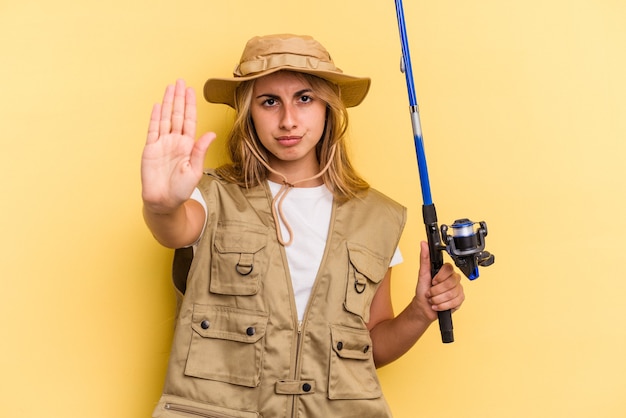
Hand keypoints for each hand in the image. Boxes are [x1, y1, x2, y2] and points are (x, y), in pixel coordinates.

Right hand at [141, 79, 215, 213]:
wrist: (164, 201)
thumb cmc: (181, 189)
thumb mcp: (195, 170)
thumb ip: (200, 151)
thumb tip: (211, 134)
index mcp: (188, 145)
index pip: (189, 120)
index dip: (190, 105)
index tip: (191, 91)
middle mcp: (175, 141)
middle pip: (177, 114)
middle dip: (179, 98)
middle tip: (180, 81)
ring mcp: (162, 144)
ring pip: (165, 118)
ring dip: (167, 103)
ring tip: (170, 87)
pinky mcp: (150, 149)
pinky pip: (152, 130)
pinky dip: (154, 117)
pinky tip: (157, 105)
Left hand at [412, 241, 464, 322]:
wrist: (424, 306)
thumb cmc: (423, 290)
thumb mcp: (422, 274)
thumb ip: (424, 258)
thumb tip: (423, 244)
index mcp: (446, 271)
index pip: (449, 269)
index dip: (439, 277)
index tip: (433, 281)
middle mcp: (454, 278)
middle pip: (450, 283)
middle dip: (436, 291)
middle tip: (430, 292)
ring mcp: (458, 289)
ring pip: (452, 294)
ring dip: (438, 299)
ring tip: (433, 299)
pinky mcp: (460, 299)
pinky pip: (454, 302)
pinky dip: (442, 305)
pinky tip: (438, 305)